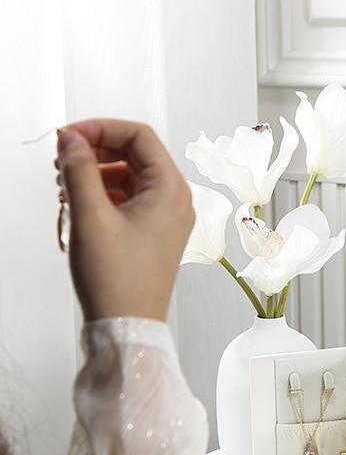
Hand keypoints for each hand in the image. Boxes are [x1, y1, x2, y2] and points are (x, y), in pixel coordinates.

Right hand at [56, 119, 193, 321]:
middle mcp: (176, 202)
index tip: (67, 136)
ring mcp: (167, 219)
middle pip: (135, 155)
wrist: (128, 326)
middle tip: (60, 160)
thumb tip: (71, 139)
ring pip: (129, 178)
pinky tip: (77, 205)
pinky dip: (102, 196)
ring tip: (64, 187)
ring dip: (95, 174)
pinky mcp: (154, 235)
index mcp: (171, 191)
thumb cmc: (117, 280)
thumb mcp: (90, 215)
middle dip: (95, 151)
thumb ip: (79, 168)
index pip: (139, 136)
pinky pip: (129, 201)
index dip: (99, 128)